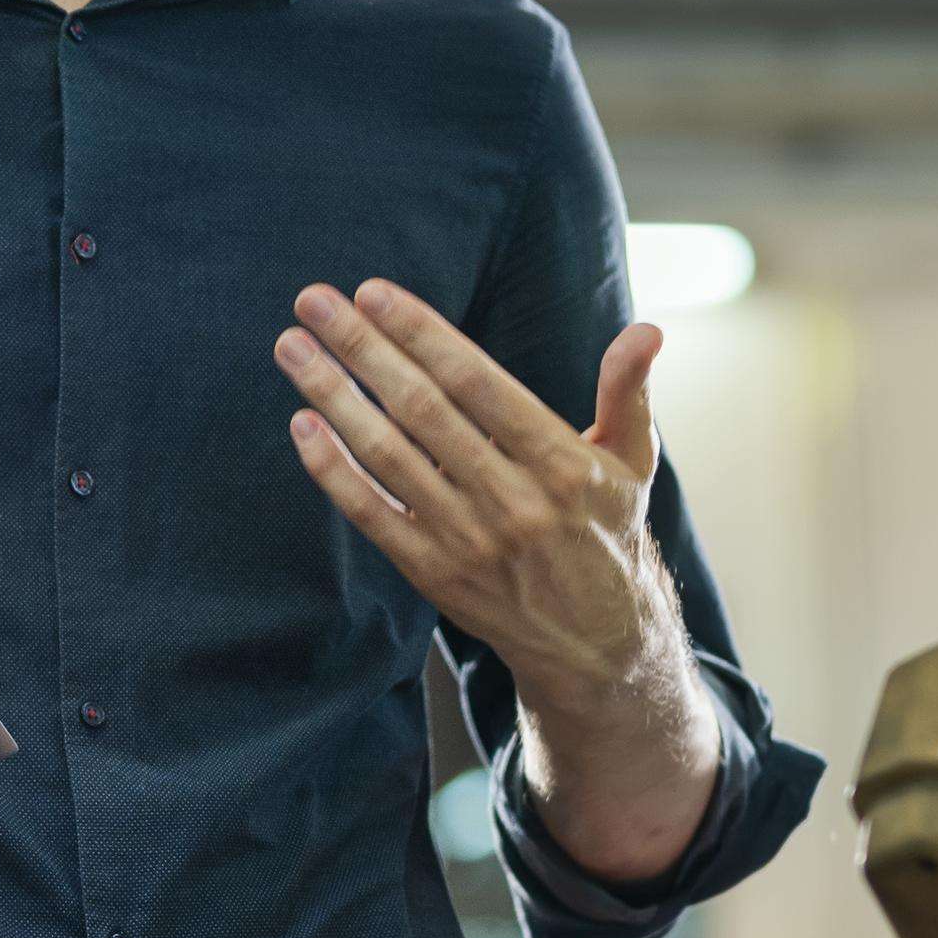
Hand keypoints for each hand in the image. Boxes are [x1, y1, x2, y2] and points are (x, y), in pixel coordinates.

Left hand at [273, 280, 687, 717]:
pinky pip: (373, 516)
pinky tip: (303, 425)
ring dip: (333, 397)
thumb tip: (645, 331)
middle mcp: (512, 502)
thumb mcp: (632, 461)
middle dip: (361, 349)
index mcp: (561, 464)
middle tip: (312, 300)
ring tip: (292, 348)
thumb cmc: (607, 531)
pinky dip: (333, 471)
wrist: (597, 646)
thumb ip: (628, 391)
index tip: (373, 292)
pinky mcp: (434, 575)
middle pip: (422, 412)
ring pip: (388, 458)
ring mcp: (468, 542)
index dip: (422, 334)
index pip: (478, 384)